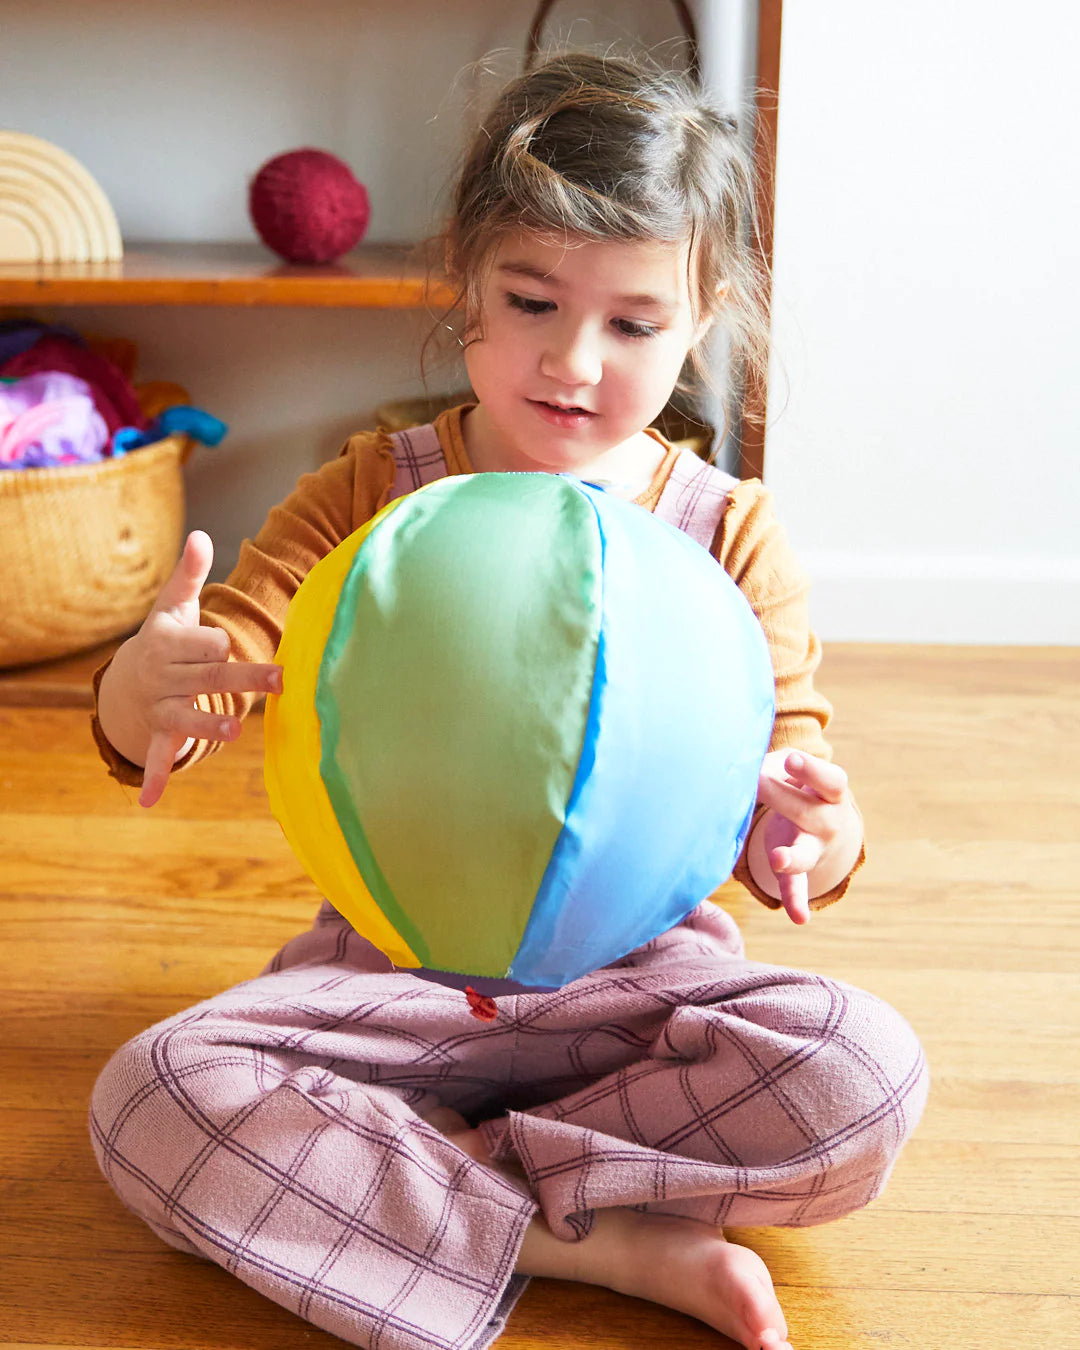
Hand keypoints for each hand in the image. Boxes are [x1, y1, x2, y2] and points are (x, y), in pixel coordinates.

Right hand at [97, 531, 282, 808]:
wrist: (127, 680)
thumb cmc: (165, 638)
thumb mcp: (173, 605)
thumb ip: (190, 573)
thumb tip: (201, 534)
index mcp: (167, 643)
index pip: (204, 642)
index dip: (216, 642)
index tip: (224, 643)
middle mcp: (162, 677)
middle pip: (210, 677)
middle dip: (244, 679)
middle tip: (281, 680)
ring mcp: (160, 708)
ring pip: (189, 717)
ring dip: (209, 725)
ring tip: (234, 731)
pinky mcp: (160, 734)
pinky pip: (157, 756)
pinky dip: (155, 777)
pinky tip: (151, 800)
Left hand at [750, 749, 859, 924]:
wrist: (825, 821)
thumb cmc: (800, 783)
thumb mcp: (794, 769)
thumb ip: (774, 766)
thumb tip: (745, 768)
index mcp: (831, 792)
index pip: (830, 780)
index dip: (810, 769)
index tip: (790, 759)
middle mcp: (828, 822)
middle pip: (808, 812)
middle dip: (780, 795)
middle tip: (755, 780)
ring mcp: (814, 848)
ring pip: (805, 854)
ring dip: (792, 858)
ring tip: (778, 859)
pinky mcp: (798, 870)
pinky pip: (797, 886)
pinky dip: (796, 902)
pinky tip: (799, 917)